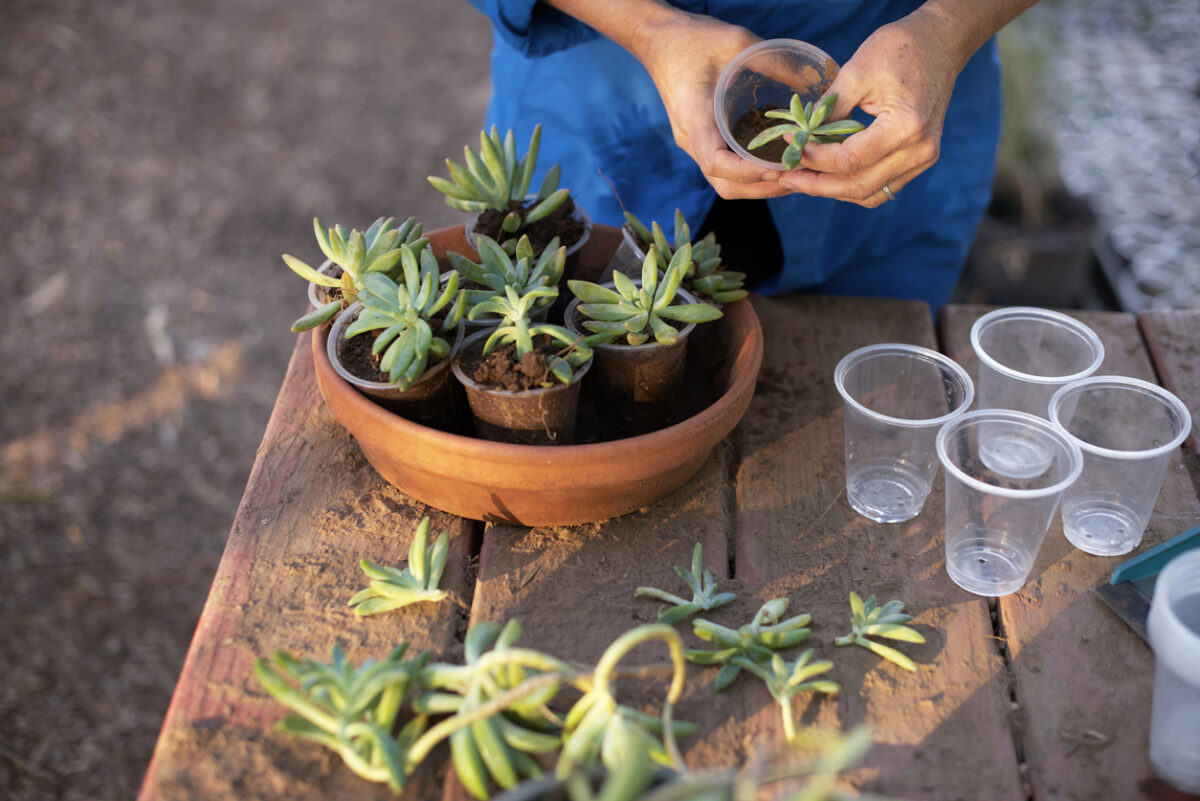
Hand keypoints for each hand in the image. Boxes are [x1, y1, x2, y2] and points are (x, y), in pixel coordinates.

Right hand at [633, 12, 792, 199]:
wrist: (661, 41)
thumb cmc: (693, 39)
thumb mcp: (735, 41)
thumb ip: (772, 61)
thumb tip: (811, 82)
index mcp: (695, 118)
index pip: (715, 163)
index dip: (748, 172)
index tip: (779, 166)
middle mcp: (692, 139)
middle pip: (724, 184)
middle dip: (762, 187)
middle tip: (798, 175)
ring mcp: (695, 143)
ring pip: (725, 181)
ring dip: (758, 185)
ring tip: (793, 173)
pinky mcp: (702, 140)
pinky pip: (725, 168)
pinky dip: (751, 173)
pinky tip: (776, 160)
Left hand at [779, 11, 963, 206]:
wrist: (940, 43)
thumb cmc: (899, 49)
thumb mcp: (857, 71)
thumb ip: (829, 110)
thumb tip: (801, 138)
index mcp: (906, 126)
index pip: (851, 160)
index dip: (815, 158)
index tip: (789, 146)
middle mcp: (919, 151)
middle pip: (859, 186)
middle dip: (817, 185)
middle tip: (786, 176)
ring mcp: (923, 159)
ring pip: (869, 193)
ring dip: (832, 191)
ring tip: (802, 179)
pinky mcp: (919, 160)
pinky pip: (880, 187)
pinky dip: (852, 185)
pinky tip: (826, 176)